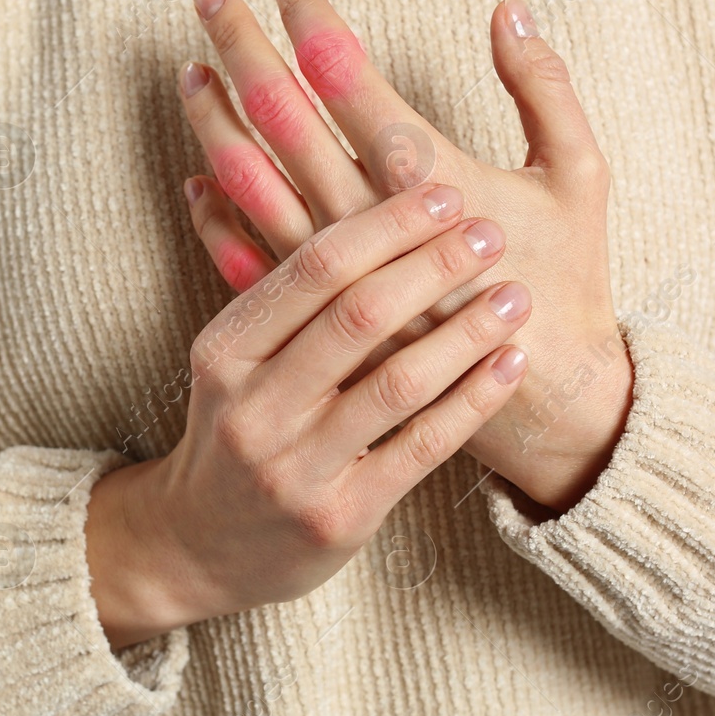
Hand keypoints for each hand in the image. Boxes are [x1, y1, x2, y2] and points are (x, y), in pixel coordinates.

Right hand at [85, 184, 528, 648]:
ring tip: (516, 296)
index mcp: (224, 351)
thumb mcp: (228, 357)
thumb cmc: (233, 430)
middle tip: (490, 233)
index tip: (443, 191)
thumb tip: (246, 169)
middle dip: (433, 266)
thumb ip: (267, 283)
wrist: (197, 546)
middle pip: (357, 316)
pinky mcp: (339, 517)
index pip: (312, 268)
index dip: (385, 223)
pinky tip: (509, 364)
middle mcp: (253, 407)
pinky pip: (420, 448)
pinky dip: (471, 400)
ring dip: (466, 331)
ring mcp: (294, 468)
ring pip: (395, 383)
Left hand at [177, 0, 631, 511]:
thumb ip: (547, 89)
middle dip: (244, 49)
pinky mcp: (323, 325)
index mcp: (431, 178)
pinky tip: (198, 181)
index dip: (314, 21)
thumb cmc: (568, 284)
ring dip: (218, 124)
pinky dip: (219, 219)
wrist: (547, 402)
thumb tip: (509, 9)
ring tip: (191, 72)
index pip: (350, 79)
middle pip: (286, 118)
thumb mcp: (582, 178)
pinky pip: (251, 264)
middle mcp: (370, 224)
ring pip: (254, 185)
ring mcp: (336, 277)